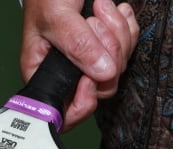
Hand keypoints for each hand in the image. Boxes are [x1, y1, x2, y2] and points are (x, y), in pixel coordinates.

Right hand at [20, 0, 138, 129]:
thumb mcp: (56, 15)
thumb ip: (76, 44)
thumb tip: (101, 73)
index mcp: (43, 73)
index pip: (64, 113)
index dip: (83, 101)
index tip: (91, 76)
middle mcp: (67, 73)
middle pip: (101, 87)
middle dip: (106, 53)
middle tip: (94, 22)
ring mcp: (89, 62)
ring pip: (118, 67)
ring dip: (117, 32)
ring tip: (100, 7)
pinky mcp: (107, 48)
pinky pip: (129, 49)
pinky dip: (126, 27)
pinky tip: (114, 10)